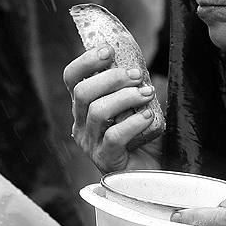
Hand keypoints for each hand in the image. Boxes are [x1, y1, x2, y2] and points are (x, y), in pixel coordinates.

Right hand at [63, 44, 161, 173]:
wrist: (153, 175)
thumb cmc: (145, 138)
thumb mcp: (136, 105)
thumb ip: (132, 86)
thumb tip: (139, 62)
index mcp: (84, 107)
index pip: (72, 78)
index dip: (86, 61)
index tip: (108, 50)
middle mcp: (81, 124)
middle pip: (82, 92)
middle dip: (111, 78)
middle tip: (137, 75)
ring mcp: (90, 144)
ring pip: (97, 112)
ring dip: (125, 97)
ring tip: (147, 93)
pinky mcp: (104, 160)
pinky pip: (113, 137)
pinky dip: (132, 123)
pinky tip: (148, 117)